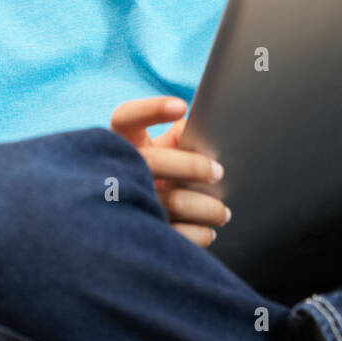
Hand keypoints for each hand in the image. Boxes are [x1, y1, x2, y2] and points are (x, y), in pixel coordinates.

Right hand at [109, 96, 229, 247]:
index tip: (181, 106)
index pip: (127, 118)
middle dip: (191, 166)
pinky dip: (196, 234)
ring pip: (168, 202)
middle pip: (152, 161)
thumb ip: (180, 135)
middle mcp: (117, 171)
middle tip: (218, 172)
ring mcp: (124, 203)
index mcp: (123, 142)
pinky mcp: (136, 234)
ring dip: (205, 207)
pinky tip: (208, 231)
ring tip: (223, 212)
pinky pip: (172, 234)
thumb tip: (203, 133)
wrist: (132, 216)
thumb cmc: (158, 171)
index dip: (151, 110)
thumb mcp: (162, 149)